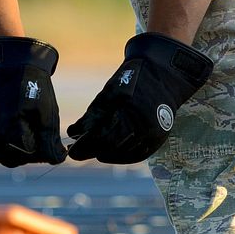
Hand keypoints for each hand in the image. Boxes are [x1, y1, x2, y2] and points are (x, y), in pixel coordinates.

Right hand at [0, 37, 65, 166]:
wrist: (9, 65)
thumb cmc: (32, 86)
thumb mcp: (47, 113)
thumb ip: (50, 140)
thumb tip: (58, 159)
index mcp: (10, 129)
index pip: (34, 155)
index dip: (50, 153)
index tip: (59, 146)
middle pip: (18, 160)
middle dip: (35, 155)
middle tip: (47, 141)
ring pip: (6, 157)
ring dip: (22, 154)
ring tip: (36, 137)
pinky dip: (12, 148)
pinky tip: (25, 134)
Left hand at [66, 32, 212, 163]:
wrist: (163, 76)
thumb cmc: (132, 80)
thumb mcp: (109, 93)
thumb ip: (92, 115)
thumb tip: (73, 133)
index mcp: (129, 112)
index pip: (101, 138)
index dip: (84, 147)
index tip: (71, 151)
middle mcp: (143, 127)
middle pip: (112, 148)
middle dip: (92, 151)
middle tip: (77, 153)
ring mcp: (153, 134)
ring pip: (125, 154)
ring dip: (106, 155)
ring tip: (93, 152)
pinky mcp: (159, 138)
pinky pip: (138, 155)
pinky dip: (122, 157)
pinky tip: (110, 154)